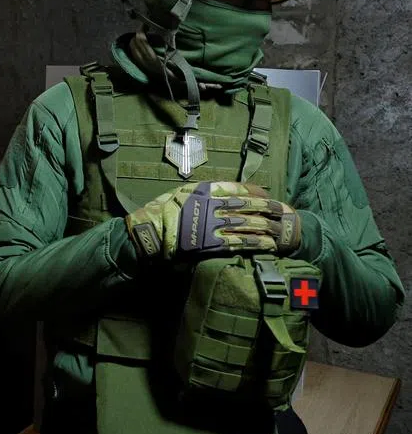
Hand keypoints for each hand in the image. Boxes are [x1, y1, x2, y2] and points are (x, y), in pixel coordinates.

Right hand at [125, 181, 300, 262]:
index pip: (238, 188)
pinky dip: (256, 244)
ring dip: (267, 228)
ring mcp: (213, 225)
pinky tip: (268, 246)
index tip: (268, 195)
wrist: (151, 233)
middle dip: (268, 209)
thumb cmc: (164, 211)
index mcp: (205, 191)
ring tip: (279, 231)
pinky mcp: (213, 244)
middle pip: (248, 206)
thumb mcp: (184, 192)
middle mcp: (212, 206)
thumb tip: (227, 192)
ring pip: (248, 225)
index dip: (256, 192)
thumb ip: (206, 191)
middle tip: (283, 212)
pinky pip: (240, 243)